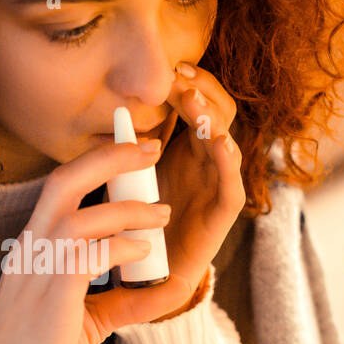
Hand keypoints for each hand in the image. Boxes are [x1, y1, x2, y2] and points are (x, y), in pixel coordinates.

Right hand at [0, 137, 203, 343]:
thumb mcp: (83, 321)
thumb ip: (118, 299)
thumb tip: (160, 287)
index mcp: (32, 249)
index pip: (61, 188)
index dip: (96, 163)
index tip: (134, 151)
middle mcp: (30, 250)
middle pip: (65, 181)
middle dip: (110, 157)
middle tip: (152, 148)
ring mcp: (36, 273)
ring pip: (80, 216)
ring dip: (128, 209)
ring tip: (163, 213)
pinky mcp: (49, 299)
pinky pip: (86, 256)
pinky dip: (119, 248)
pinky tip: (142, 255)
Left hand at [140, 60, 245, 320]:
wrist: (148, 277)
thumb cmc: (137, 221)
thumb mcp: (128, 176)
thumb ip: (127, 147)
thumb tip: (110, 107)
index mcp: (186, 147)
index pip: (198, 103)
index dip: (190, 83)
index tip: (171, 67)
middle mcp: (206, 161)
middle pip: (217, 112)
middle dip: (203, 91)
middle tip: (181, 76)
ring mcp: (218, 185)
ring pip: (226, 141)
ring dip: (211, 118)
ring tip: (193, 101)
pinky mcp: (222, 214)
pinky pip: (232, 185)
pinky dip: (228, 162)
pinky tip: (218, 143)